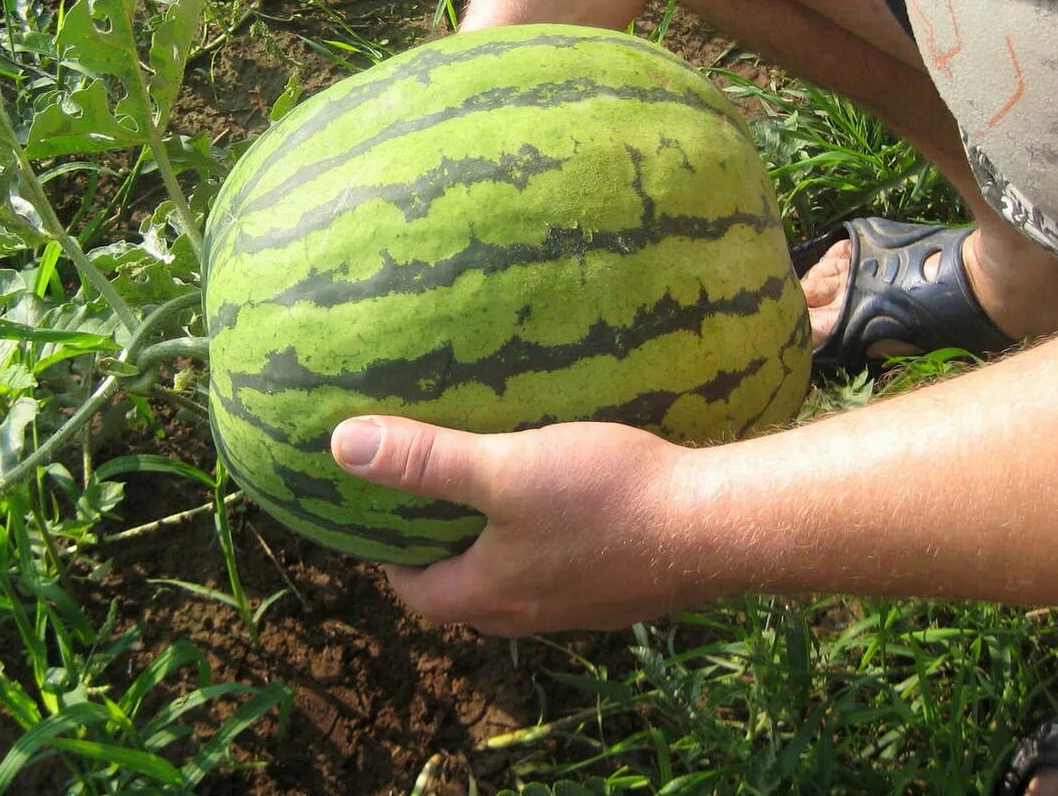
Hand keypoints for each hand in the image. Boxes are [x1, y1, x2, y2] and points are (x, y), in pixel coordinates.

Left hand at [330, 415, 709, 635]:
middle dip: (444, 560)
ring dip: (500, 555)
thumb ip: (426, 459)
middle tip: (434, 511)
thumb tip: (342, 446)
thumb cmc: (604, 497)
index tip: (385, 525)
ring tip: (498, 501)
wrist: (714, 527)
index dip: (393, 563)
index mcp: (492, 592)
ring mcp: (584, 606)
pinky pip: (569, 575)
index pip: (419, 596)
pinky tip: (571, 506)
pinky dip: (550, 549)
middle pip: (468, 599)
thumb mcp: (505, 467)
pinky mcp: (626, 590)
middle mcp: (533, 612)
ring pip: (521, 589)